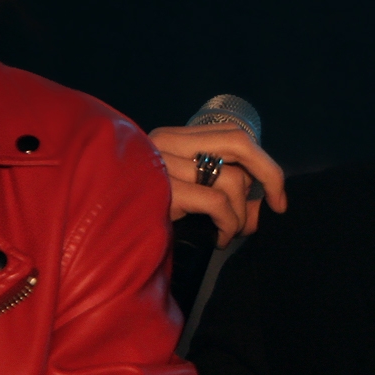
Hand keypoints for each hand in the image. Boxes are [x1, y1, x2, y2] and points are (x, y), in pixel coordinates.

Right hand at [149, 124, 287, 247]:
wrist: (98, 236)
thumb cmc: (145, 219)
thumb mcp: (189, 200)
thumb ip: (225, 196)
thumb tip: (264, 209)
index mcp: (172, 139)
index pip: (232, 135)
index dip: (263, 162)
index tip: (276, 193)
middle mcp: (166, 142)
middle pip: (239, 143)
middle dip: (269, 173)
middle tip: (276, 204)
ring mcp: (162, 163)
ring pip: (232, 179)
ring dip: (241, 215)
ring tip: (228, 233)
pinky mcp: (161, 189)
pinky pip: (217, 201)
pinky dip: (229, 224)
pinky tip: (219, 239)